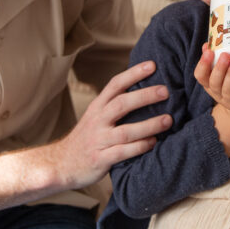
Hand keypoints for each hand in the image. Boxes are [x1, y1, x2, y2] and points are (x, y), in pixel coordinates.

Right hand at [51, 61, 170, 188]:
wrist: (61, 164)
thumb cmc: (88, 138)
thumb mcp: (96, 116)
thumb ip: (115, 104)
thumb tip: (147, 89)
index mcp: (98, 107)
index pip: (115, 85)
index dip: (133, 73)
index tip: (152, 65)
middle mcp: (97, 121)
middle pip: (121, 104)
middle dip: (144, 96)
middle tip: (165, 91)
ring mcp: (99, 140)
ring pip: (125, 131)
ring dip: (148, 125)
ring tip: (167, 120)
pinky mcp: (100, 159)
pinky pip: (122, 152)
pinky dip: (139, 147)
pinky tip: (153, 143)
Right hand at [194, 46, 229, 123]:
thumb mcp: (225, 70)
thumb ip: (217, 58)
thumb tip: (207, 43)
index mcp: (209, 81)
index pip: (200, 74)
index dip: (203, 63)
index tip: (209, 51)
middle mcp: (215, 91)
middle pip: (211, 81)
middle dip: (218, 67)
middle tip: (225, 54)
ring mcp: (225, 99)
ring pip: (224, 88)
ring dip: (229, 74)